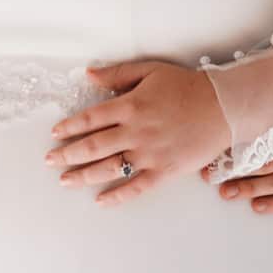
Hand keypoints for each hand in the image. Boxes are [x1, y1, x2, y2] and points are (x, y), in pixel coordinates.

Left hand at [46, 61, 229, 205]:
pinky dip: (117, 196)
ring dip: (83, 175)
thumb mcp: (151, 71)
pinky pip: (136, 187)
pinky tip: (101, 201)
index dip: (69, 127)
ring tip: (65, 180)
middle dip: (67, 154)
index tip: (55, 134)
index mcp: (131, 105)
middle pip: (93, 146)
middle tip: (50, 161)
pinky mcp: (164, 170)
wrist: (222, 107)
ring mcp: (149, 153)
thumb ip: (118, 74)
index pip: (91, 119)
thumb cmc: (187, 86)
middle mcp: (136, 131)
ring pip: (109, 168)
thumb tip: (89, 74)